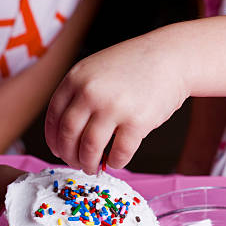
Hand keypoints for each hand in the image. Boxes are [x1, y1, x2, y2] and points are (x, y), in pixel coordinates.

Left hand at [45, 29, 189, 172]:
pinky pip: (119, 153)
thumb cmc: (136, 65)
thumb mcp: (97, 68)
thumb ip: (80, 92)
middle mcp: (91, 93)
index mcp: (77, 78)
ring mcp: (114, 108)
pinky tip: (116, 161)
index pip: (54, 117)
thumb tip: (69, 133)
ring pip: (90, 148)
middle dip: (70, 156)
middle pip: (68, 136)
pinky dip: (115, 162)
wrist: (171, 58)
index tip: (59, 150)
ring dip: (89, 163)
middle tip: (76, 163)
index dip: (53, 140)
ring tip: (93, 167)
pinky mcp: (137, 122)